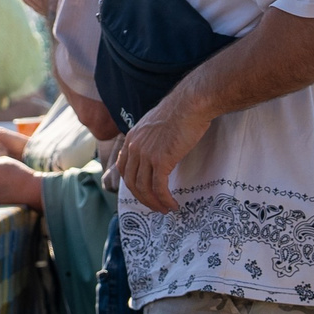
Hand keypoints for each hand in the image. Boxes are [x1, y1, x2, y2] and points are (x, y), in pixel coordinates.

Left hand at [113, 98, 212, 212]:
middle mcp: (134, 147)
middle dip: (142, 198)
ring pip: (144, 188)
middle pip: (131, 182)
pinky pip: (159, 187)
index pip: (123, 167)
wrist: (190, 104)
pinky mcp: (160, 160)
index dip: (131, 184)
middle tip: (155, 207)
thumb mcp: (156, 125)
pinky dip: (164, 199)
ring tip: (165, 209)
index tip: (142, 192)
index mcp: (132, 139)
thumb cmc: (180, 111)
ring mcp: (146, 154)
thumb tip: (158, 151)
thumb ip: (151, 139)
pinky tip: (172, 204)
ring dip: (154, 203)